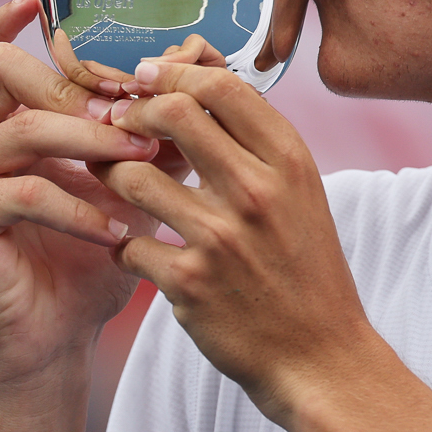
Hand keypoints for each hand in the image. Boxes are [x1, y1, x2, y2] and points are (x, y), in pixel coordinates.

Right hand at [0, 0, 173, 389]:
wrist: (57, 337)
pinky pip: (27, 190)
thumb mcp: (132, 179)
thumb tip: (200, 64)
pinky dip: (81, 206)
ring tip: (144, 160)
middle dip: (79, 83)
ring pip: (25, 126)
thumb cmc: (93, 253)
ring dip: (93, 140)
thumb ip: (152, 125)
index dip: (6, 15)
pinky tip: (117, 229)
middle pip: (4, 69)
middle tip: (136, 105)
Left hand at [95, 58, 377, 424]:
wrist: (320, 356)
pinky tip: (134, 250)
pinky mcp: (189, 284)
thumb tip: (199, 86)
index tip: (149, 80)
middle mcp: (257, 191)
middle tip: (120, 126)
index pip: (221, 86)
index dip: (174, 74)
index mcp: (289, 161)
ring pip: (134, 175)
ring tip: (113, 182)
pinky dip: (122, 245)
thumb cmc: (305, 268)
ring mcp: (221, 237)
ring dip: (111, 175)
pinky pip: (127, 245)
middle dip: (135, 113)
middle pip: (173, 113)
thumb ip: (256, 144)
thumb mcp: (301, 193)